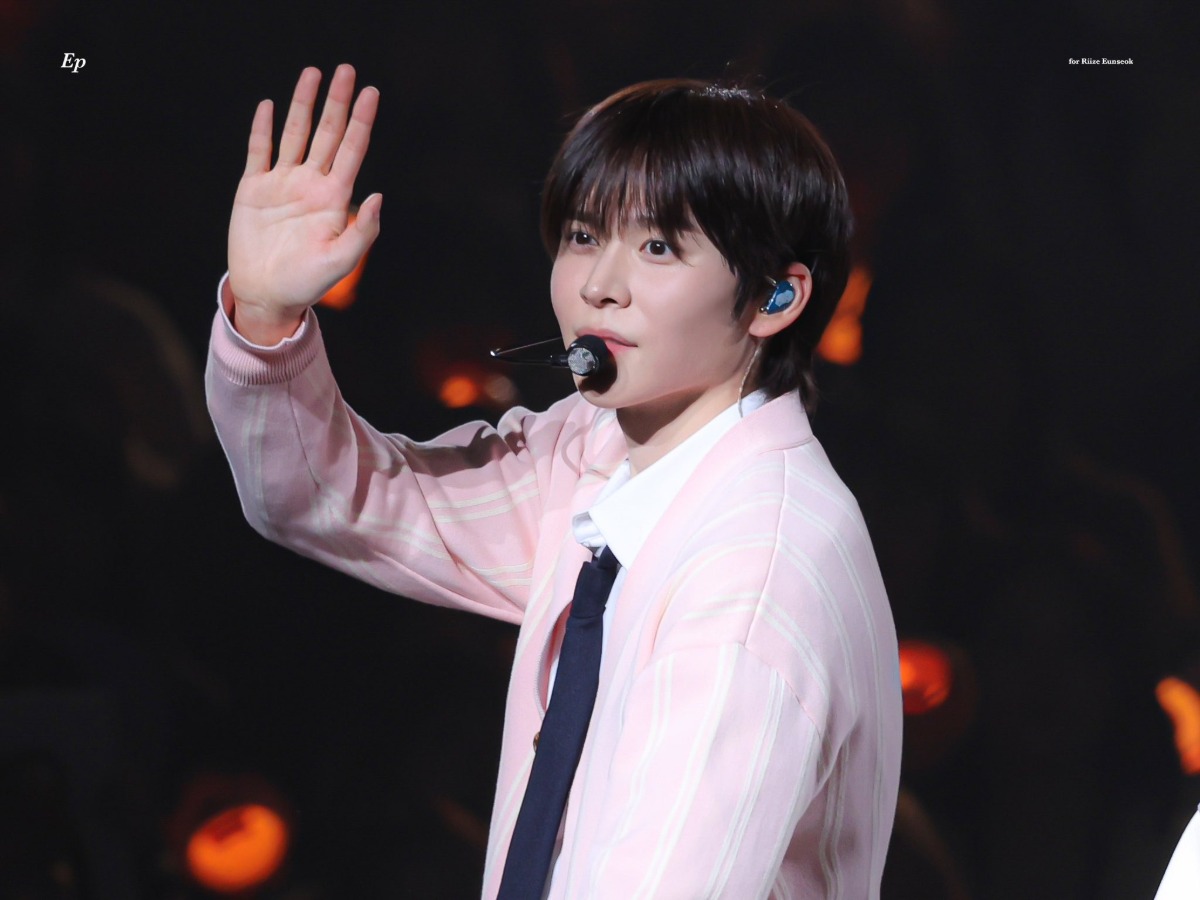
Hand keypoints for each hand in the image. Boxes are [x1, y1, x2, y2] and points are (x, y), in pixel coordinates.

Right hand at [227, 64, 380, 343]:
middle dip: (337, 102)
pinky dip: (262, 128)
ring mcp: (283, 184)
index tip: (371, 93)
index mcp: (334, 198)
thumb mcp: (340, 262)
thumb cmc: (307, 283)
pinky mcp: (254, 189)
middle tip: (347, 70)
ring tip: (313, 73)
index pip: (352, 150)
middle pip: (327, 133)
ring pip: (295, 134)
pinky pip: (259, 152)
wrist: (268, 294)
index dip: (361, 121)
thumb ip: (362, 232)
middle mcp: (311, 184)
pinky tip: (268, 105)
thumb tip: (378, 196)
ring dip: (303, 104)